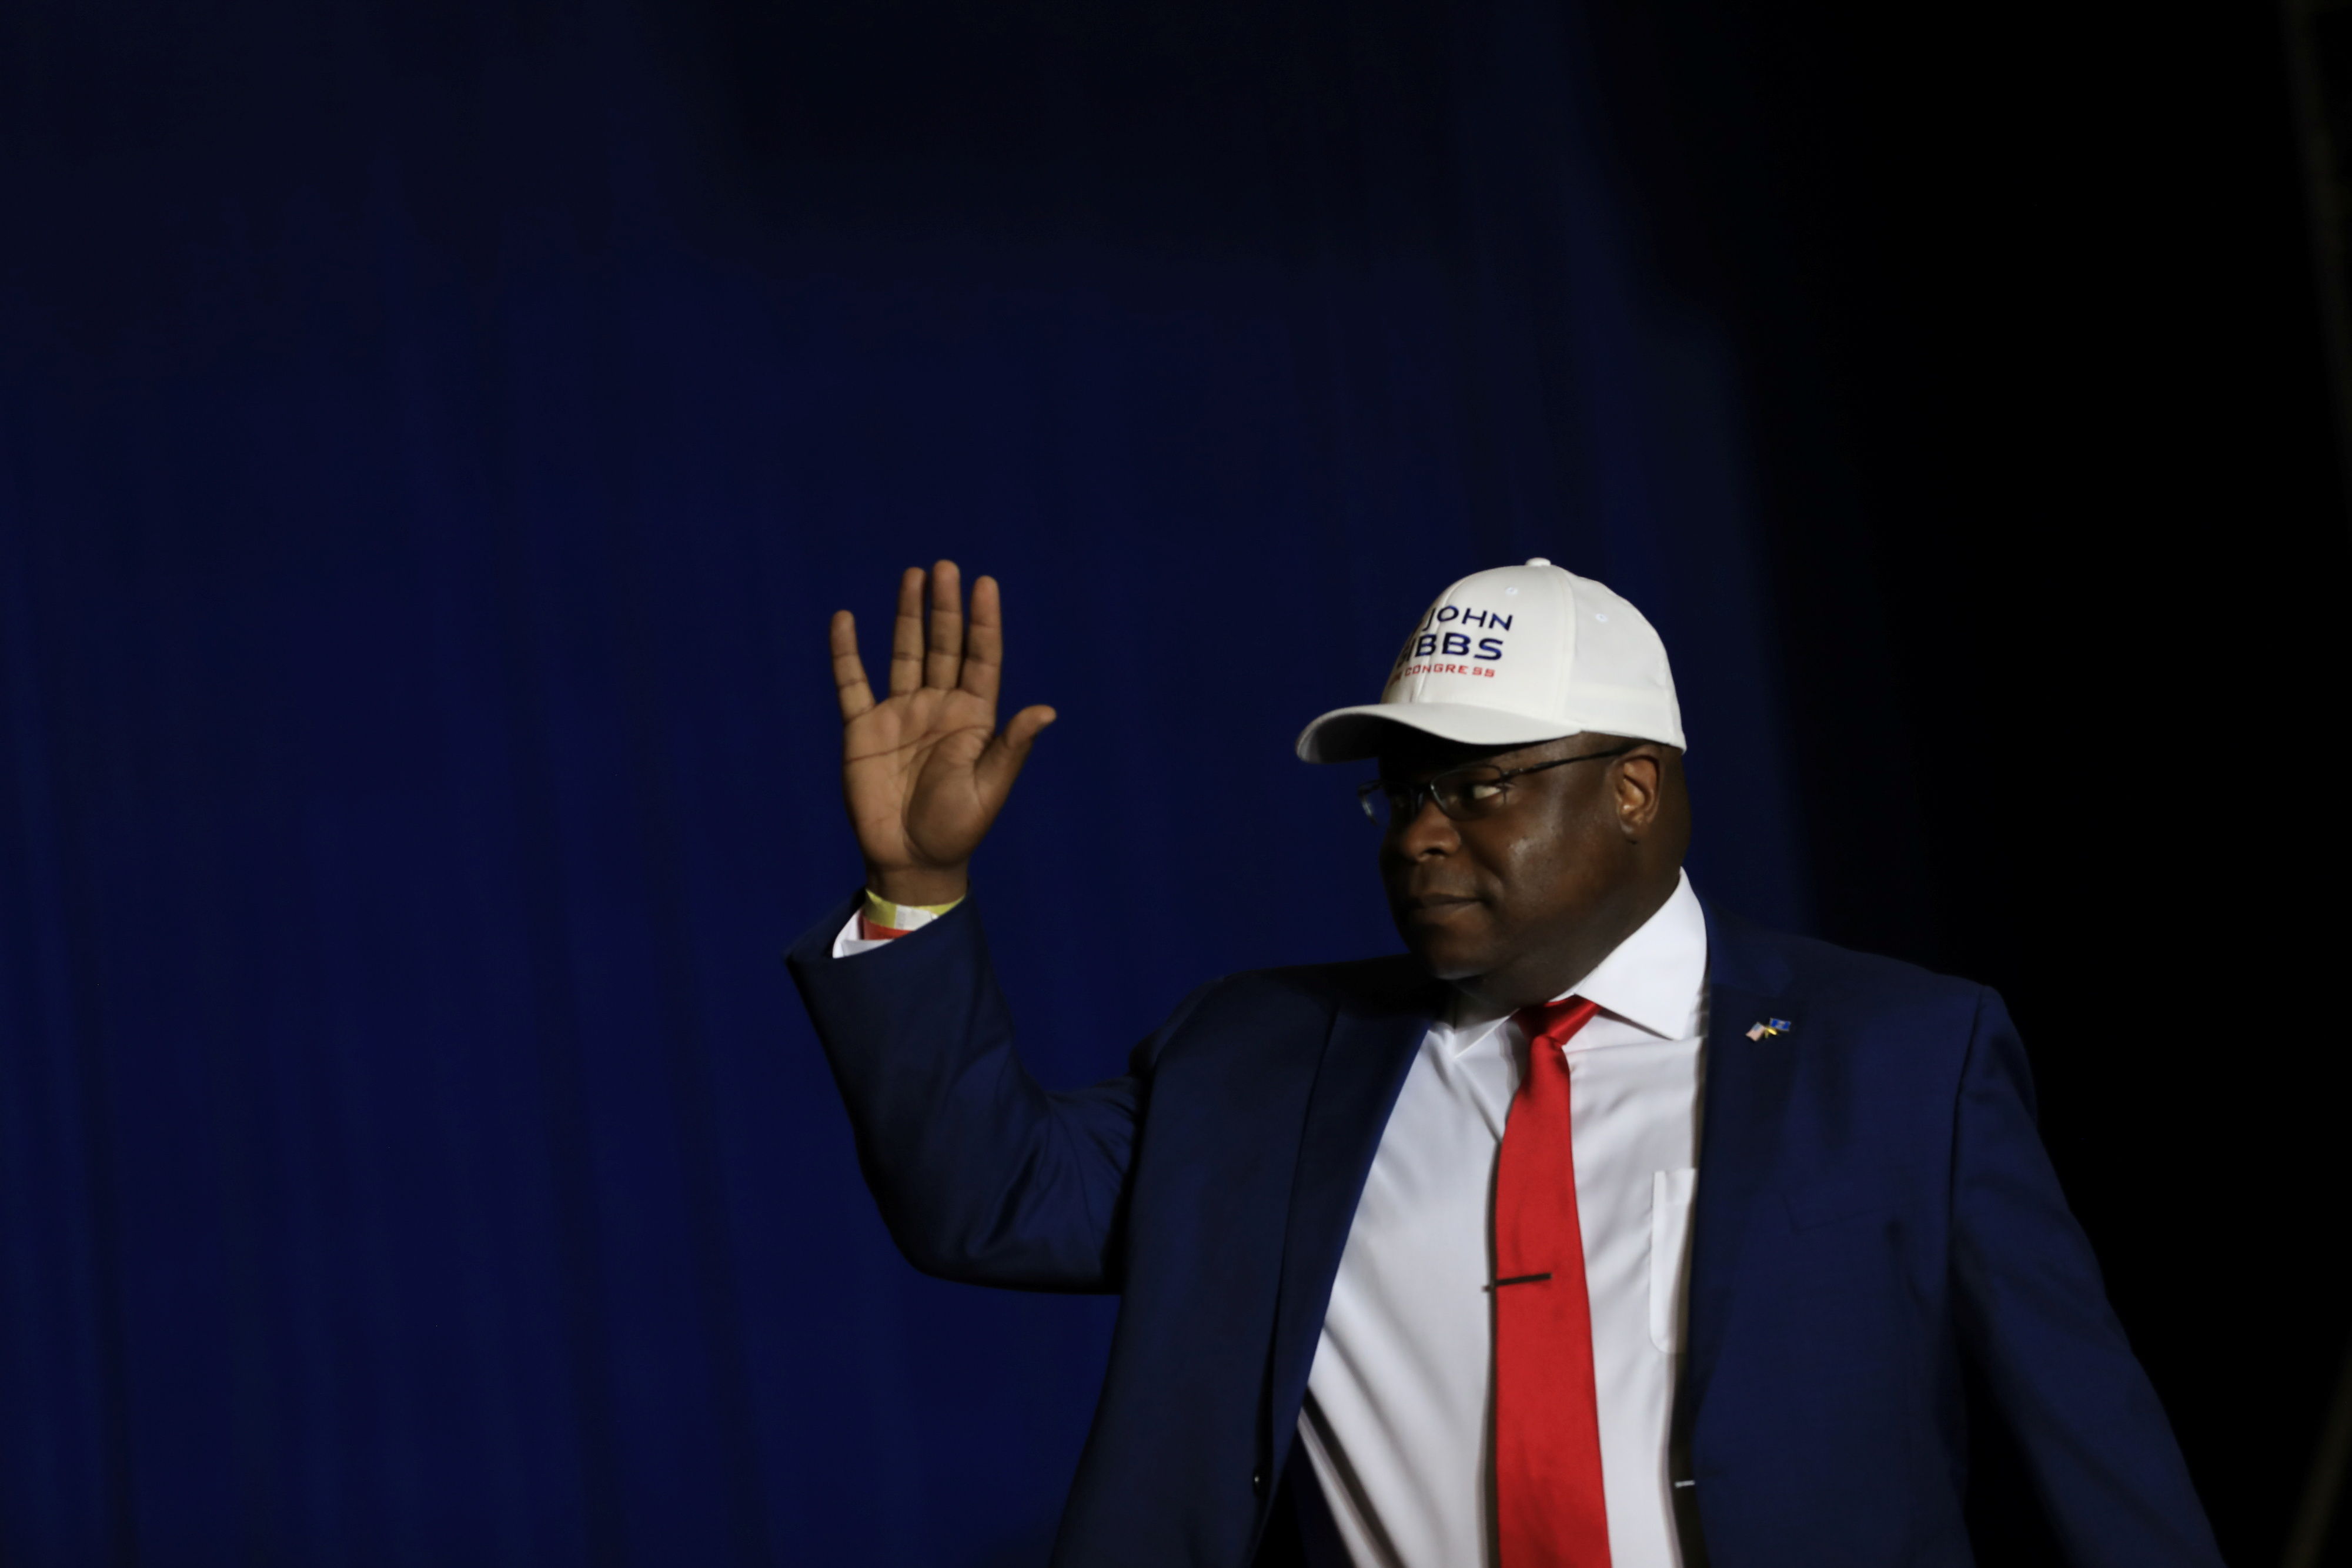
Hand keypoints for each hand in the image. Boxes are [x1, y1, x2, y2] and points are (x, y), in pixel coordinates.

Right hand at [830, 562, 1056, 905]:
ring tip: (914, 576)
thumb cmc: (957, 828)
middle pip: (943, 645)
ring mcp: (900, 715)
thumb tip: (1047, 710)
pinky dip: (846, 653)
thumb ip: (1011, 746)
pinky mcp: (863, 730)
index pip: (981, 657)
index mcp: (973, 718)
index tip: (984, 584)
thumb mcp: (990, 788)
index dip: (983, 622)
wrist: (910, 859)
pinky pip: (852, 683)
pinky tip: (845, 620)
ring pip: (904, 653)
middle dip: (945, 608)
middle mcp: (938, 707)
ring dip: (908, 616)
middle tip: (945, 568)